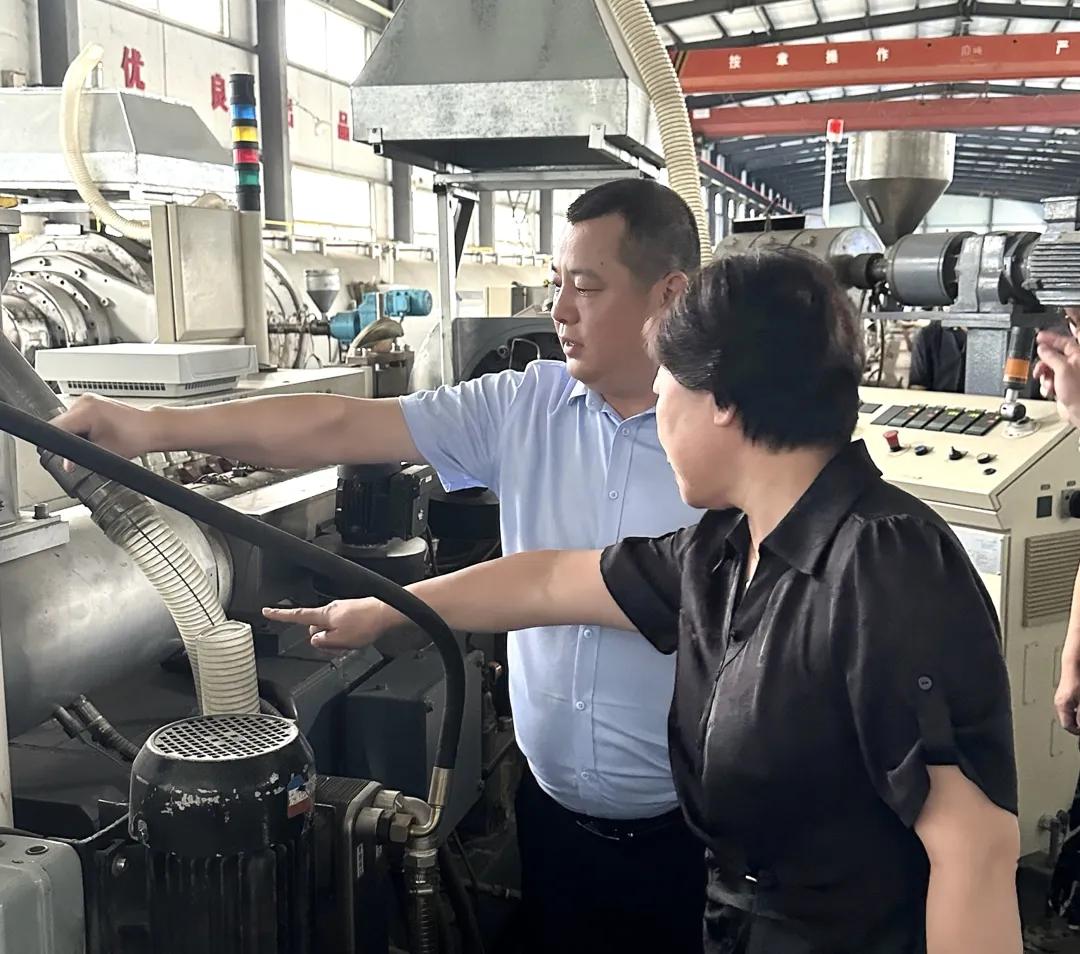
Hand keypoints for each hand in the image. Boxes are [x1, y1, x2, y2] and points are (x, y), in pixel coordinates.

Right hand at [52, 394, 158, 467]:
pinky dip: (82, 427)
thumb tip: (66, 462)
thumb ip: (80, 456)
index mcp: (86, 410)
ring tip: (95, 441)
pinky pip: (77, 416)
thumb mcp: (103, 452)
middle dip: (67, 440)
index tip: (62, 456)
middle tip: (83, 451)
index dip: (57, 445)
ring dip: (75, 434)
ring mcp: (88, 399)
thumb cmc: (136, 437)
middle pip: (61, 424)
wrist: (151, 428)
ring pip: (68, 421)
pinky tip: (96, 434)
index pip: (57, 427)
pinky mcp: (92, 402)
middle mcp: (85, 401)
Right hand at [262, 598, 396, 649]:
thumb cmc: (366, 624)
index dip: (280, 615)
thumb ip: (322, 642)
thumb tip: (313, 640)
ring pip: (330, 630)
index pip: (296, 615)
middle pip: (315, 628)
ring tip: (352, 642)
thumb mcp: (339, 640)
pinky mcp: (352, 613)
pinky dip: (346, 635)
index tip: (267, 611)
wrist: (386, 613)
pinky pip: (342, 627)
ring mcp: (342, 610)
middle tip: (337, 646)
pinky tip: (358, 638)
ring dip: (336, 640)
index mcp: (324, 615)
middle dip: (322, 639)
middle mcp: (331, 610)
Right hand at [1035, 310, 1079, 426]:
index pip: (1064, 341)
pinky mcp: (1062, 386)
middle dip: (1044, 362)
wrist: (1079, 411)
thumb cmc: (1079, 392)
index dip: (1051, 338)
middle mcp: (1074, 364)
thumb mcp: (1062, 369)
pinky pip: (1049, 381)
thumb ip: (1051, 356)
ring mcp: (1067, 375)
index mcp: (1078, 356)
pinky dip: (1046, 385)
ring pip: (1049, 369)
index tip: (1039, 337)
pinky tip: (1050, 389)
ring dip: (1044, 376)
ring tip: (1048, 382)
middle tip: (1040, 367)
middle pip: (1053, 356)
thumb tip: (1042, 348)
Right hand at [1055, 654, 1079, 734]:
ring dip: (1078, 714)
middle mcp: (1060, 702)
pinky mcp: (1068, 692)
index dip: (1079, 731)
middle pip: (1070, 720)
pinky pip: (1073, 705)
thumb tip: (1078, 727)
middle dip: (1078, 722)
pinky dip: (1078, 708)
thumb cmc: (1077, 680)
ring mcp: (1063, 697)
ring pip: (1072, 713)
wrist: (1075, 663)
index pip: (1068, 726)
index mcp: (1061, 706)